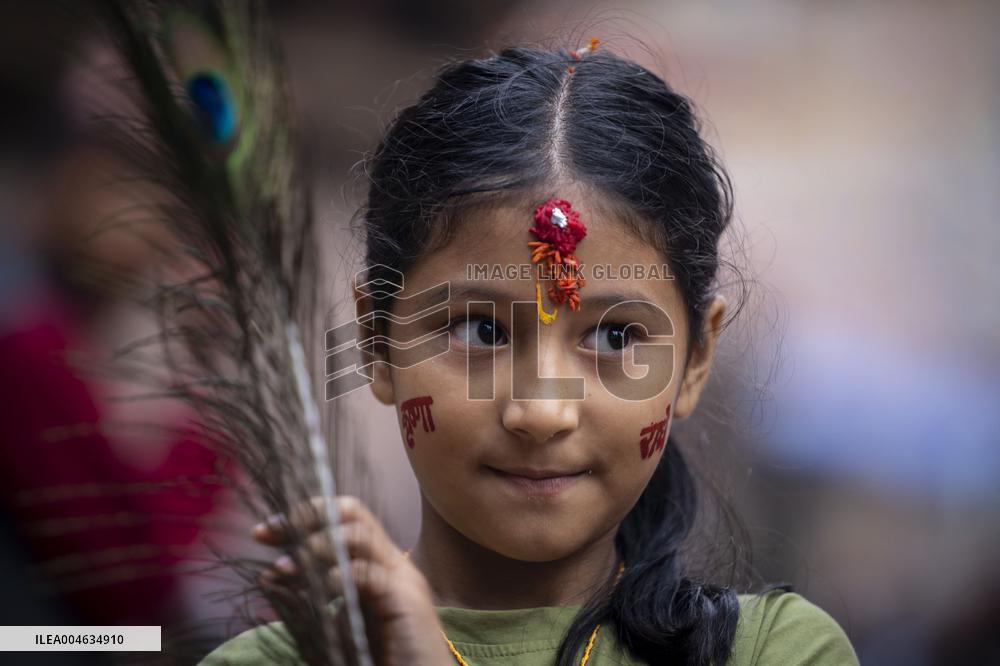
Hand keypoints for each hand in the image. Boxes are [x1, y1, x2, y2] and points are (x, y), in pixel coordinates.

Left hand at [254, 495, 452, 665]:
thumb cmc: (377, 662)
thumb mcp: (331, 629)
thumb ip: (306, 601)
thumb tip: (270, 577)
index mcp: (375, 566)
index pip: (340, 520)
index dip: (301, 518)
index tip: (263, 532)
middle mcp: (390, 563)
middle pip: (350, 513)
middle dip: (304, 518)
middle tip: (267, 534)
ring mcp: (401, 578)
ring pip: (360, 533)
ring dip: (315, 545)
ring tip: (286, 567)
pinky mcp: (406, 600)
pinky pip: (369, 572)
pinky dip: (338, 576)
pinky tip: (320, 589)